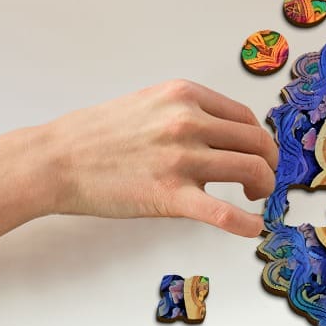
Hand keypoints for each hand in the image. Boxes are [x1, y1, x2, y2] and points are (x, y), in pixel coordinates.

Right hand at [40, 79, 278, 236]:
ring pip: (250, 170)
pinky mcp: (170, 196)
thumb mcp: (149, 103)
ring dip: (263, 187)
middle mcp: (189, 122)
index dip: (258, 139)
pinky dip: (246, 223)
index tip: (257, 154)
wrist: (57, 159)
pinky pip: (223, 212)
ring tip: (256, 198)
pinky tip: (254, 229)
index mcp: (184, 96)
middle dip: (268, 163)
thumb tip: (221, 133)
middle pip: (256, 142)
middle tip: (264, 179)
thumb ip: (186, 112)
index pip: (244, 117)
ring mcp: (181, 158)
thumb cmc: (97, 134)